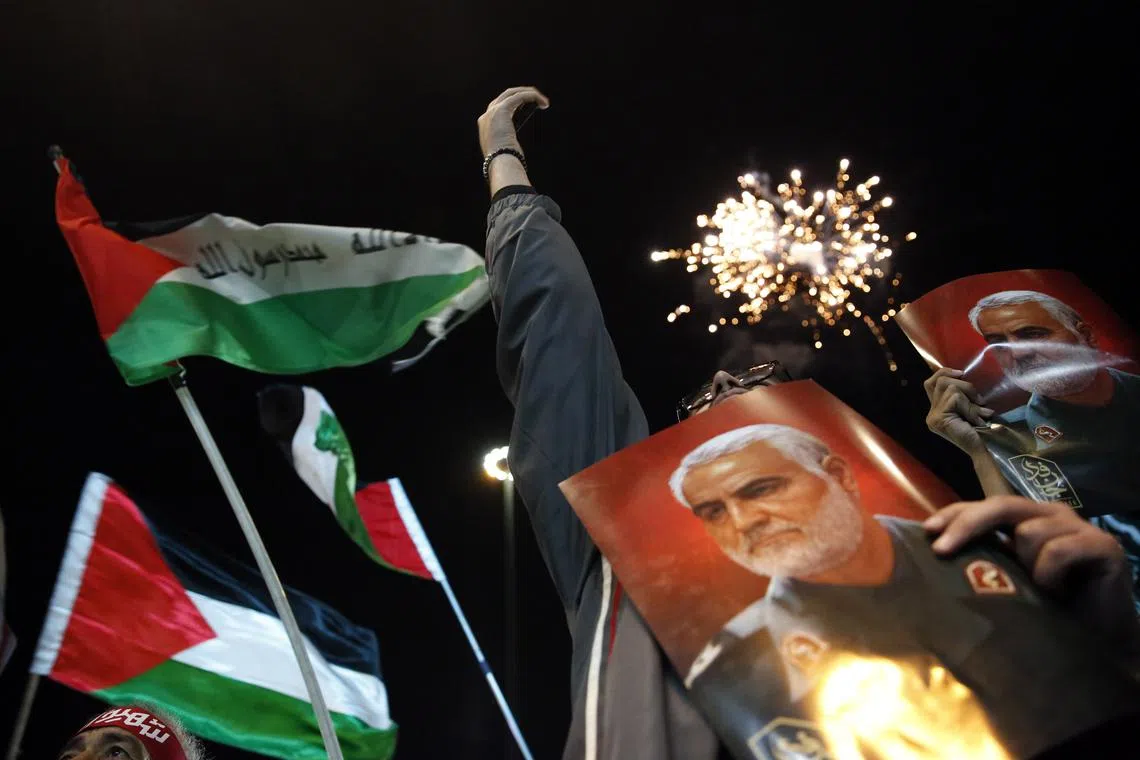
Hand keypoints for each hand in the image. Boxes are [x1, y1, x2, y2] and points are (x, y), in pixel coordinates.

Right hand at [477, 86, 549, 159]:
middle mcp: (486, 116)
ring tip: (542, 100)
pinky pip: (519, 96)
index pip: (497, 108)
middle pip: (504, 97)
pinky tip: (542, 102)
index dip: (513, 104)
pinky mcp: (502, 109)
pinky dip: (531, 96)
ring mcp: (492, 112)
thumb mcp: (504, 149)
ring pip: (511, 93)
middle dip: (521, 95)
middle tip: (536, 99)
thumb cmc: (504, 161)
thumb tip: (513, 142)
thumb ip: (506, 141)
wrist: (500, 163)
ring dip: (528, 93)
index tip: (525, 107)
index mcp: (485, 126)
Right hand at [923, 368, 993, 457]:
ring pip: (951, 388)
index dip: (944, 373)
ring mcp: (933, 416)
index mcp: (936, 410)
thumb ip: (960, 395)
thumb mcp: (968, 408)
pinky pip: (955, 398)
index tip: (962, 374)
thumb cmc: (980, 430)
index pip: (930, 383)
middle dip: (964, 385)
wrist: (982, 450)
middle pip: (940, 381)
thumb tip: (961, 375)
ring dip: (970, 398)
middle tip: (979, 400)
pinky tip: (978, 419)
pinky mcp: (939, 417)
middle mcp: (931, 413)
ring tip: (981, 412)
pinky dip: (970, 407)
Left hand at [924, 496, 1139, 650]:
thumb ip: (984, 559)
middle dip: (966, 525)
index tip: (926, 532)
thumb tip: (933, 553)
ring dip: (1027, 567)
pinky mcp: (1102, 544)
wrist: (1100, 641)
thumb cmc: (1048, 610)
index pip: (982, 505)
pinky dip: (1050, 576)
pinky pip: (1057, 552)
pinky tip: (1058, 592)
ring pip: (1029, 532)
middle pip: (1000, 505)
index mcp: (1024, 519)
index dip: (954, 514)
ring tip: (1040, 590)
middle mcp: (1049, 515)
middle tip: (941, 551)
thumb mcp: (1007, 580)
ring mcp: (1078, 526)